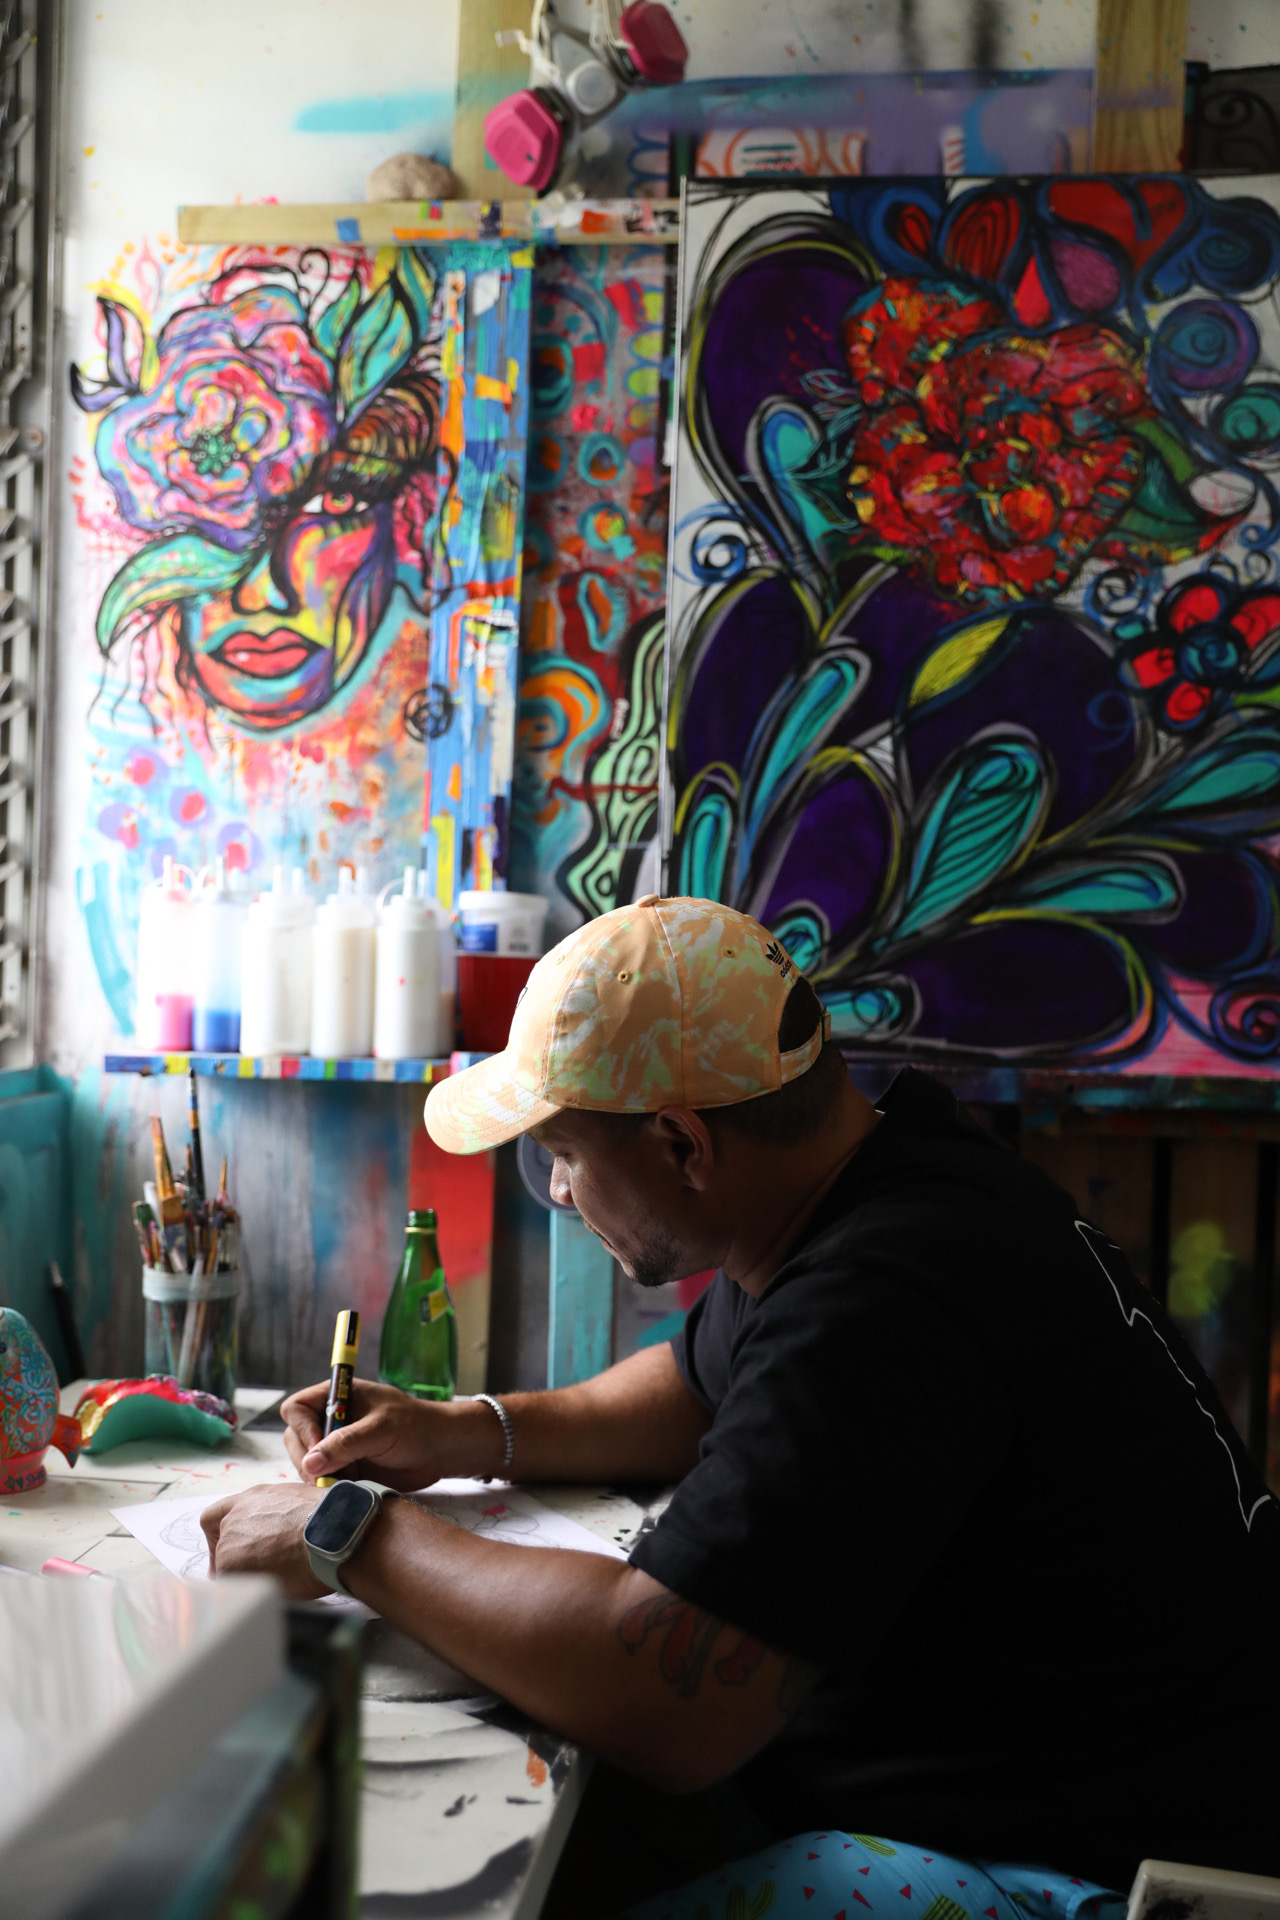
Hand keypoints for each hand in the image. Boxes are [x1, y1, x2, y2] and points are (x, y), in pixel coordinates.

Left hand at [201, 1483, 326, 1599]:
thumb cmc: (330, 1519)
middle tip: (252, 1577)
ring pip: (229, 1568)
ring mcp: (230, 1542)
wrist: (331, 1533)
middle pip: (222, 1545)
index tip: (230, 1551)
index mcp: (253, 1498)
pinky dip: (250, 1593)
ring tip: (276, 1584)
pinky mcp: (230, 1567)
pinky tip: (274, 1591)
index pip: (216, 1515)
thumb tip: (291, 1530)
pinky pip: (235, 1587)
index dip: (219, 1536)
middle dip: (235, 1562)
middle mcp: (236, 1517)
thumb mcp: (303, 1504)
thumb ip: (283, 1515)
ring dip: (247, 1577)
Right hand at [281, 1376, 495, 1488]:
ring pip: (306, 1465)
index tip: (318, 1449)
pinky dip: (328, 1489)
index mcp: (337, 1398)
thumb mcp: (381, 1429)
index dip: (302, 1429)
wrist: (439, 1451)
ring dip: (318, 1477)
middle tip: (328, 1476)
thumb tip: (310, 1463)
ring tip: (344, 1483)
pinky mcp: (344, 1470)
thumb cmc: (415, 1427)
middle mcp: (331, 1422)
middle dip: (307, 1460)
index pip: (296, 1409)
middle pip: (296, 1440)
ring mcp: (336, 1447)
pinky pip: (322, 1481)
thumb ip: (346, 1443)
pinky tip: (346, 1491)